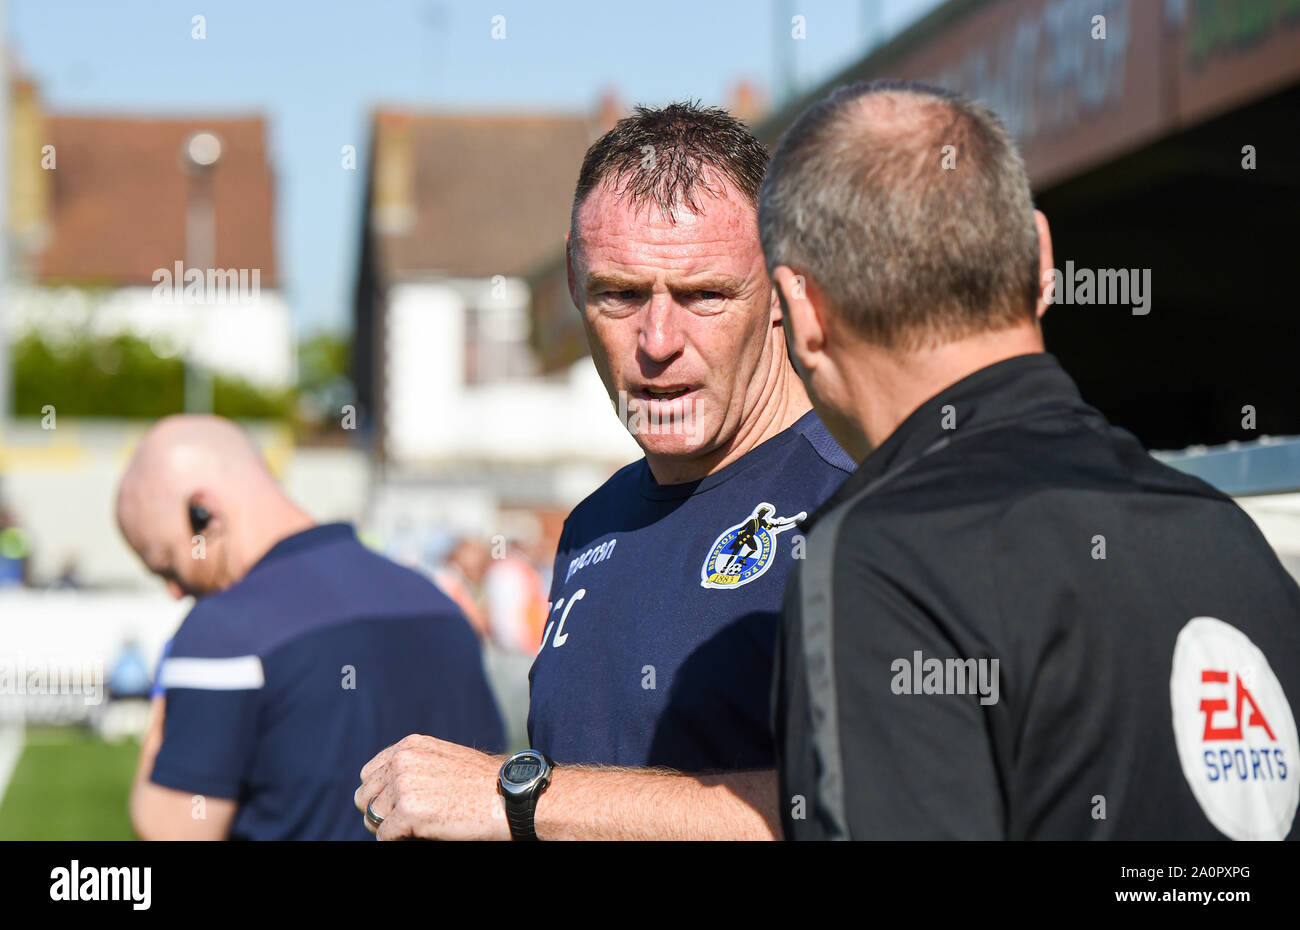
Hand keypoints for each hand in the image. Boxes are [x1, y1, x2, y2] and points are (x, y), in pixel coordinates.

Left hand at [354, 734, 510, 840]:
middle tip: (402, 825)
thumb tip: (387, 793)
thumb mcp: (444, 761)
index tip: (395, 807)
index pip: (369, 773)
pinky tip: (422, 836)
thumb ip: (415, 767)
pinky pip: (384, 837)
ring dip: (389, 828)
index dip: (380, 795)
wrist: (509, 796)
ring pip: (372, 818)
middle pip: (364, 796)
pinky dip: (398, 841)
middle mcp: (401, 761)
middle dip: (379, 813)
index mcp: (409, 746)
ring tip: (415, 830)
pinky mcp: (407, 811)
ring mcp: (403, 785)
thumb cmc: (483, 784)